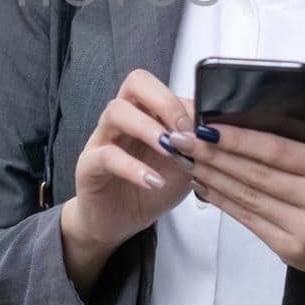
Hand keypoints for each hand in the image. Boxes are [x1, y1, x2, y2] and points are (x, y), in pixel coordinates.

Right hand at [64, 69, 196, 251]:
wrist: (119, 221)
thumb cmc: (151, 188)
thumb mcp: (185, 167)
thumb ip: (197, 147)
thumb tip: (215, 131)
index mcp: (146, 112)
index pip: (162, 86)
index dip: (184, 102)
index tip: (203, 127)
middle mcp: (123, 118)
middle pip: (136, 83)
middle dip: (165, 103)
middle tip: (184, 131)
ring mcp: (103, 138)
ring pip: (117, 111)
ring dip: (148, 128)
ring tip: (171, 152)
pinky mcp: (89, 165)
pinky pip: (107, 156)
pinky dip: (133, 168)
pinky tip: (153, 181)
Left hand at [166, 102, 304, 281]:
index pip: (277, 151)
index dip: (239, 139)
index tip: (208, 127)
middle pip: (256, 173)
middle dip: (215, 155)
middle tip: (185, 140)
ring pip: (247, 197)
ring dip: (212, 176)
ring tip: (188, 159)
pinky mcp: (289, 248)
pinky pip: (247, 219)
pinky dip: (221, 200)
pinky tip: (203, 185)